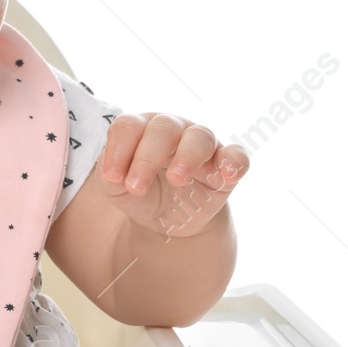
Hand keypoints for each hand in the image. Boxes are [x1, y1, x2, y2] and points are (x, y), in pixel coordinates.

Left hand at [96, 112, 248, 238]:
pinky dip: (233, 162)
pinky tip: (225, 174)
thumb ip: (110, 177)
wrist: (168, 220)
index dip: (119, 148)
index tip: (112, 178)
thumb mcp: (117, 188)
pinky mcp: (226, 165)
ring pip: (200, 136)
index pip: (129, 125)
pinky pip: (237, 155)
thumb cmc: (141, 193)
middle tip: (136, 186)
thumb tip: (115, 174)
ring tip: (176, 179)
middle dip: (147, 157)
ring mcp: (202, 145)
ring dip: (187, 156)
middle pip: (163, 127)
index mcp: (142, 129)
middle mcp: (173, 129)